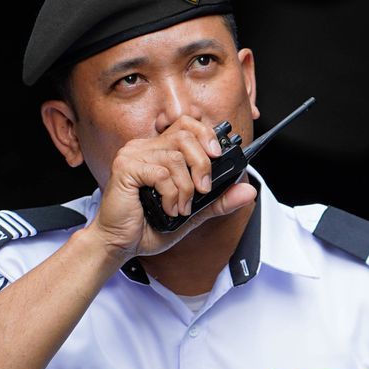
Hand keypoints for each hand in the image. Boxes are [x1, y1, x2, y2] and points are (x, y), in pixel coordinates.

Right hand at [88, 116, 257, 260]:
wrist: (119, 244)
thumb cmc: (147, 227)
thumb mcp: (193, 213)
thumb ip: (218, 200)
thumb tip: (248, 190)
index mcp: (157, 150)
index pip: (186, 124)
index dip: (206, 134)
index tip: (218, 155)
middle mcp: (143, 147)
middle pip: (185, 135)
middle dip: (203, 164)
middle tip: (203, 189)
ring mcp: (132, 155)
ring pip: (176, 156)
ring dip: (186, 187)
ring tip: (181, 207)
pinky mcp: (126, 168)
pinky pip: (162, 173)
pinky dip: (172, 194)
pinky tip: (168, 209)